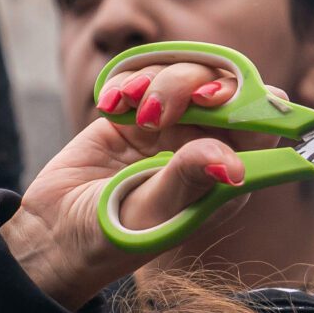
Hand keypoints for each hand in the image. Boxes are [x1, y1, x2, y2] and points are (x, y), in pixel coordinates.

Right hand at [3, 60, 251, 307]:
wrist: (53, 234)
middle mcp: (203, 147)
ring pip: (183, 73)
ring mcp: (169, 128)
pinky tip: (110, 106)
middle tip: (169, 104)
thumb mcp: (150, 214)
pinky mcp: (134, 115)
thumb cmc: (111, 239)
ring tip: (135, 112)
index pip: (260, 127)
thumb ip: (187, 180)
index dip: (252, 102)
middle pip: (222, 87)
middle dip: (196, 83)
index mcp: (223, 176)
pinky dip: (128, 82)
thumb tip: (231, 164)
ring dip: (159, 82)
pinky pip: (143, 75)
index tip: (218, 97)